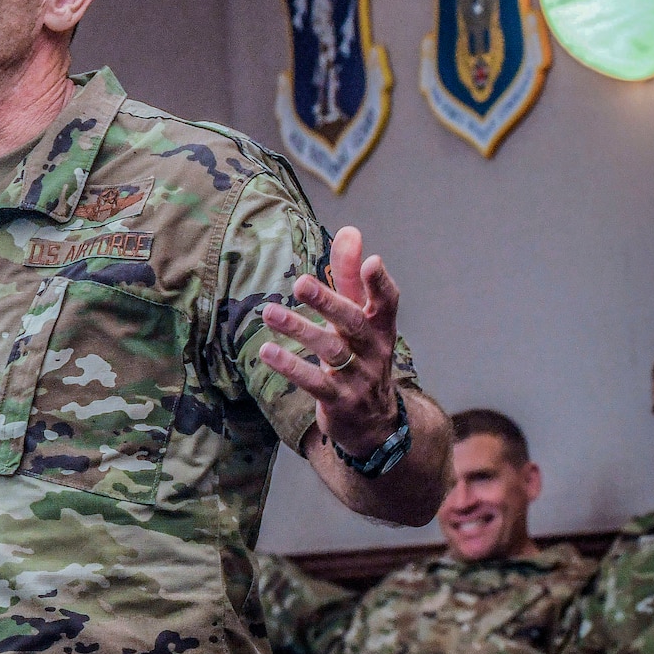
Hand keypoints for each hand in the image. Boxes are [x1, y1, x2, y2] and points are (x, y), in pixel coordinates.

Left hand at [258, 226, 403, 454]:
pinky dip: (291, 367)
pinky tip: (266, 351)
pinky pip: (314, 382)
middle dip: (328, 301)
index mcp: (380, 327)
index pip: (387, 302)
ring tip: (269, 312)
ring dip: (299, 329)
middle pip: (353, 322)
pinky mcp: (339, 400)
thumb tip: (350, 230)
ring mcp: (358, 377)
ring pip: (330, 350)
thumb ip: (350, 276)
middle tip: (300, 282)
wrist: (374, 422)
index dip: (380, 283)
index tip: (372, 261)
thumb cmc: (360, 356)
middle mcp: (373, 350)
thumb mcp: (359, 318)